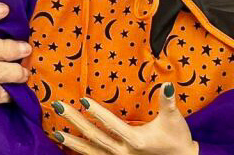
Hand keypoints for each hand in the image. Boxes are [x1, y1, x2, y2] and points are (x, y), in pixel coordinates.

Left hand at [51, 83, 197, 154]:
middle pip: (94, 137)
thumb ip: (167, 102)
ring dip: (73, 142)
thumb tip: (166, 85)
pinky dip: (82, 153)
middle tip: (58, 107)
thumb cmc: (177, 139)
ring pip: (91, 152)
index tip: (83, 100)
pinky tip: (69, 147)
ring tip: (56, 133)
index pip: (111, 125)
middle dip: (75, 122)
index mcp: (135, 141)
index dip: (97, 112)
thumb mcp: (173, 120)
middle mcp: (124, 152)